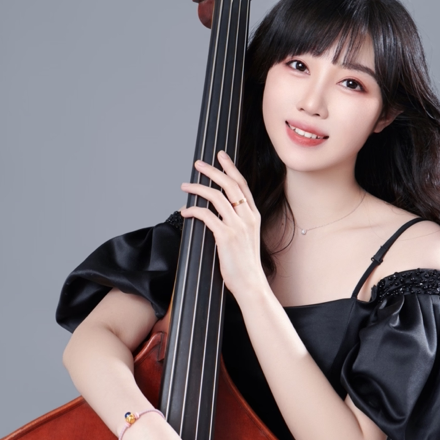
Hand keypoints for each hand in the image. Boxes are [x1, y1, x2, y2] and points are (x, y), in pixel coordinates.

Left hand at [181, 151, 267, 304]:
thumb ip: (237, 222)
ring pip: (215, 196)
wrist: (251, 284)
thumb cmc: (246, 264)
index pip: (242, 184)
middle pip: (229, 184)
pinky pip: (206, 215)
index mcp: (253, 215)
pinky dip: (193, 210)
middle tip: (198, 164)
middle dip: (212, 171)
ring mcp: (237, 226)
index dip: (230, 168)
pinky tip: (185, 211)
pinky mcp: (225, 236)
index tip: (221, 156)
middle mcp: (247, 217)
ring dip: (197, 189)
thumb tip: (217, 211)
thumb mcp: (247, 237)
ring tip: (185, 186)